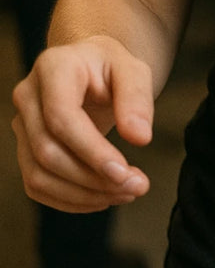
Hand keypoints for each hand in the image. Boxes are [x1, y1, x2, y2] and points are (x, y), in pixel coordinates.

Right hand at [11, 36, 153, 212]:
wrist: (90, 68)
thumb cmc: (111, 68)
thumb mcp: (133, 70)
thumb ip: (137, 98)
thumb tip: (140, 138)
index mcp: (53, 68)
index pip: (61, 117)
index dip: (91, 151)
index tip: (124, 173)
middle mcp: (28, 96)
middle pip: (48, 151)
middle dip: (92, 179)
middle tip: (136, 186)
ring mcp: (22, 125)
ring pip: (39, 175)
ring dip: (84, 195)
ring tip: (126, 192)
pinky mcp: (25, 149)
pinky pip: (37, 186)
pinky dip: (71, 199)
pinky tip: (103, 197)